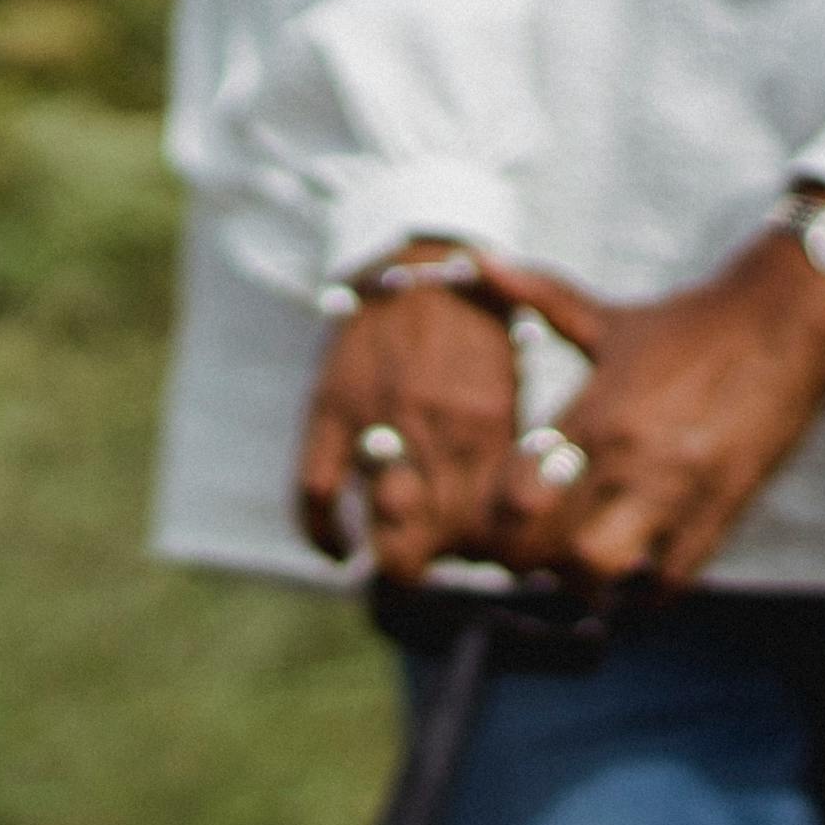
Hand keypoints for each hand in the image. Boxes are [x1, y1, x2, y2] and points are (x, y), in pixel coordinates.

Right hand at [290, 254, 525, 587]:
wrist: (419, 260)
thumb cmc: (474, 325)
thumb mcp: (508, 385)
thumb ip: (502, 449)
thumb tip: (501, 512)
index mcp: (487, 423)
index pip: (487, 523)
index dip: (484, 557)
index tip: (478, 561)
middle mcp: (435, 428)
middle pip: (438, 536)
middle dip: (440, 560)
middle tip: (435, 564)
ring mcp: (380, 420)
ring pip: (383, 524)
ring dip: (390, 552)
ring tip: (394, 561)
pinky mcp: (332, 409)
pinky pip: (317, 492)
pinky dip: (323, 533)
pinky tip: (338, 553)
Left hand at [480, 226, 824, 600]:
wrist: (789, 320)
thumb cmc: (691, 323)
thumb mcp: (609, 316)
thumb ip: (537, 297)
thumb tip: (477, 261)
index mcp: (594, 410)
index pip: (518, 494)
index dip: (499, 520)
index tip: (503, 519)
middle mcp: (630, 456)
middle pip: (552, 549)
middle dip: (533, 563)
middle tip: (537, 554)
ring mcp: (678, 490)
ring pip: (606, 572)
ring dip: (587, 582)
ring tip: (586, 566)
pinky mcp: (720, 513)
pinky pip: (669, 582)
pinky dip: (645, 590)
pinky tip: (638, 568)